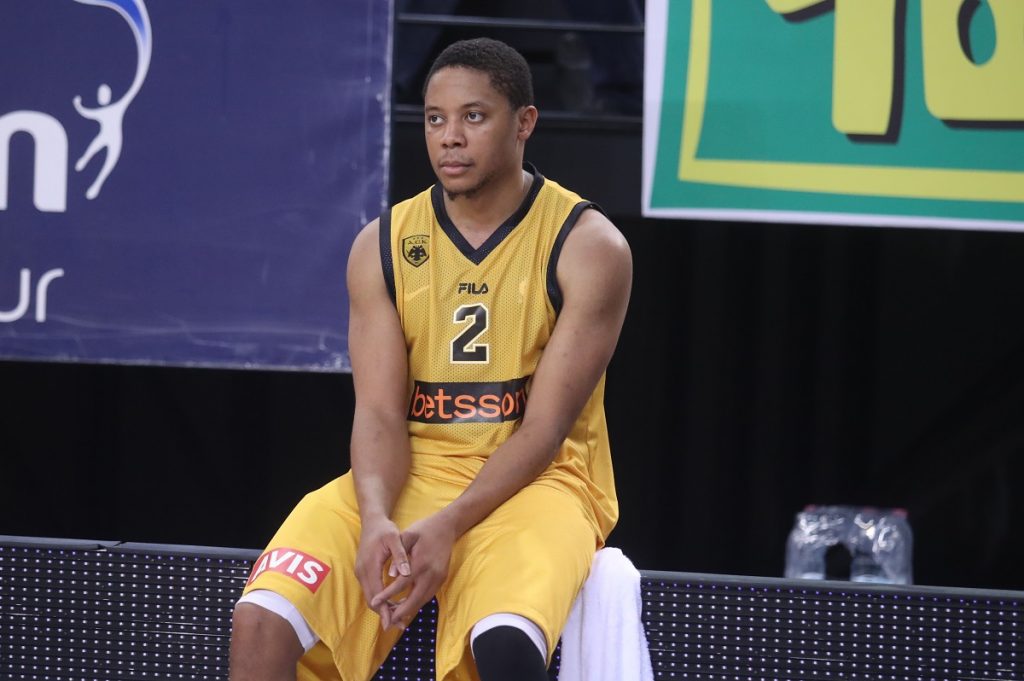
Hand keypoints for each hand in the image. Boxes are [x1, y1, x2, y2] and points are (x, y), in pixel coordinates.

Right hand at [355, 515, 410, 629]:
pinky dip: (380, 600)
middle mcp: (362, 572)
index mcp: (369, 566)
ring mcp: (361, 573)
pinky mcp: (363, 572)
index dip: (385, 609)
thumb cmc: (384, 529)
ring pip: (370, 597)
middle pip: (371, 600)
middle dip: (384, 613)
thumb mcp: (394, 538)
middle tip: (399, 625)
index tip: (394, 621)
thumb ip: (399, 556)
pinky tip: (392, 604)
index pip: (376, 594)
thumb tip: (406, 574)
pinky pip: (371, 590)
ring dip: (382, 608)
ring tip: (398, 619)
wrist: (371, 522)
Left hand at [370, 513, 456, 630]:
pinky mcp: (441, 579)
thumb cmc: (423, 530)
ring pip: (422, 601)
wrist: (446, 527)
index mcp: (421, 563)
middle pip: (414, 600)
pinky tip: (406, 606)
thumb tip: (390, 575)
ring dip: (408, 610)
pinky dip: (416, 603)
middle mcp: (431, 574)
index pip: (401, 585)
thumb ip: (398, 555)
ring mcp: (438, 578)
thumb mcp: (408, 536)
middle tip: (385, 622)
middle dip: (399, 613)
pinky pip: (428, 596)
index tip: (374, 603)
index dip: (387, 595)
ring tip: (393, 616)